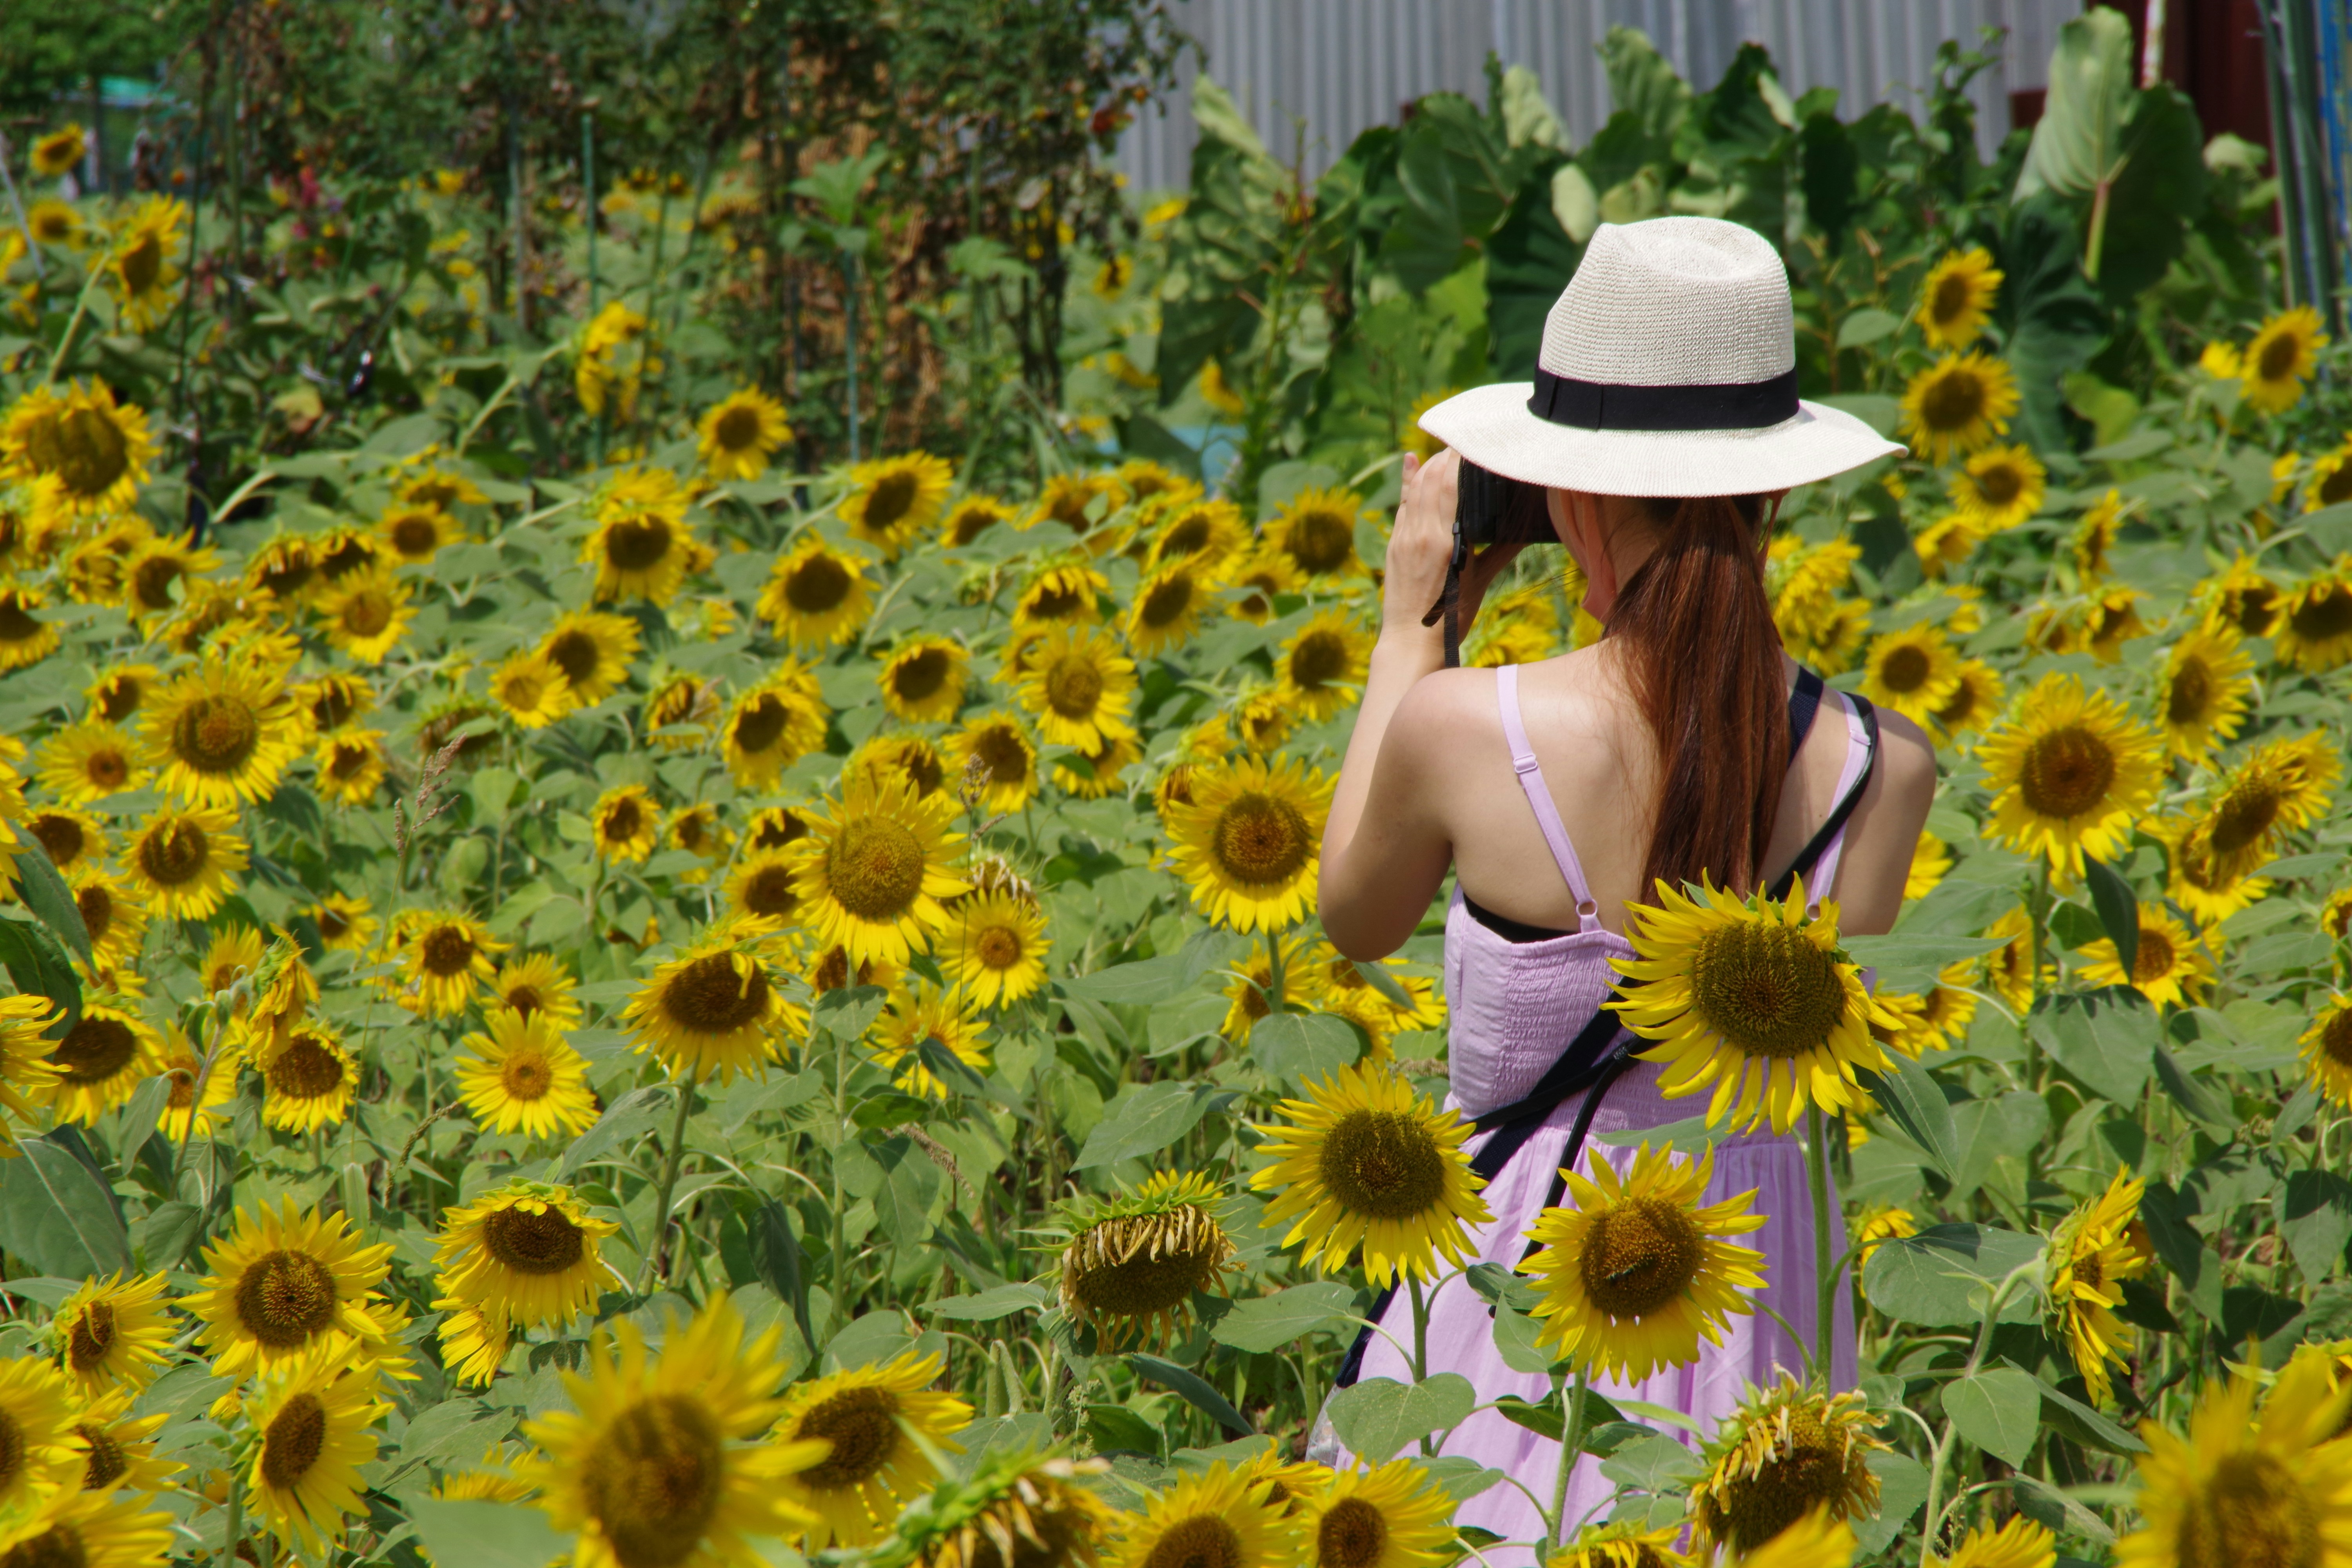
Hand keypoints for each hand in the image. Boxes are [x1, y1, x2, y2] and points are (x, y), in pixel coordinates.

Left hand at [1378, 449, 1526, 655]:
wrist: (1410, 642)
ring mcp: (1402, 537)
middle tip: (1468, 440)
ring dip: (1430, 464)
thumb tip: (1527, 529)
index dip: (1460, 457)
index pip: (1449, 483)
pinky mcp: (1393, 545)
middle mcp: (1419, 533)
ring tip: (1448, 448)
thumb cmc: (1450, 616)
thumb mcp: (1480, 582)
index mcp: (1443, 539)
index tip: (1477, 440)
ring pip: (1415, 488)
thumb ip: (1501, 551)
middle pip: (1431, 478)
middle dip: (1447, 455)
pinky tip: (1412, 461)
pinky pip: (1402, 504)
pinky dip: (1409, 481)